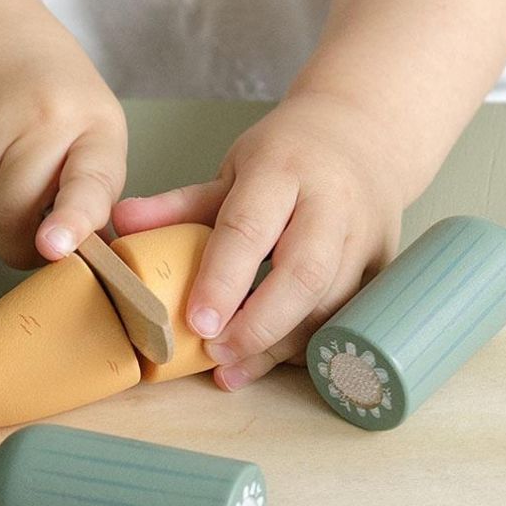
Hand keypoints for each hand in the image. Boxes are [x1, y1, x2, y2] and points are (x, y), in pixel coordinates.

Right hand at [0, 7, 126, 268]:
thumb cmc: (51, 93)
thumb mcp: (93, 128)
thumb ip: (92, 191)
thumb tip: (89, 254)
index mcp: (91, 126)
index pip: (87, 182)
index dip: (72, 221)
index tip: (54, 247)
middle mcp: (38, 122)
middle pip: (13, 214)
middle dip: (18, 250)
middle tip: (27, 247)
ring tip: (3, 208)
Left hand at [111, 90, 435, 388]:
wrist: (365, 134)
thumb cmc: (288, 156)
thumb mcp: (233, 168)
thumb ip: (179, 204)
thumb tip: (121, 225)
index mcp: (283, 170)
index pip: (250, 228)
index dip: (223, 279)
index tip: (196, 321)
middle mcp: (332, 203)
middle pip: (303, 273)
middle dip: (259, 323)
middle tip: (216, 352)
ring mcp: (366, 236)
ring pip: (330, 303)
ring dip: (282, 345)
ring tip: (234, 371)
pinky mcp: (384, 265)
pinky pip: (350, 315)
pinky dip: (311, 344)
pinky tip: (274, 361)